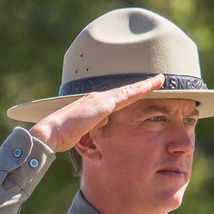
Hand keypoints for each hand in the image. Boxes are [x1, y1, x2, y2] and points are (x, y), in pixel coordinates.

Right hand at [27, 75, 165, 152]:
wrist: (52, 131)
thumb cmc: (63, 135)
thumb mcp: (83, 132)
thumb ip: (95, 126)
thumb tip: (105, 122)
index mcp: (93, 104)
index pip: (116, 97)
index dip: (130, 93)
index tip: (142, 89)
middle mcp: (97, 98)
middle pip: (125, 91)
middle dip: (143, 85)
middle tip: (159, 78)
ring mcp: (100, 99)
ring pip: (128, 91)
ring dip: (145, 85)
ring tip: (160, 79)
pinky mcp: (103, 104)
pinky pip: (126, 96)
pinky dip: (139, 90)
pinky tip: (151, 86)